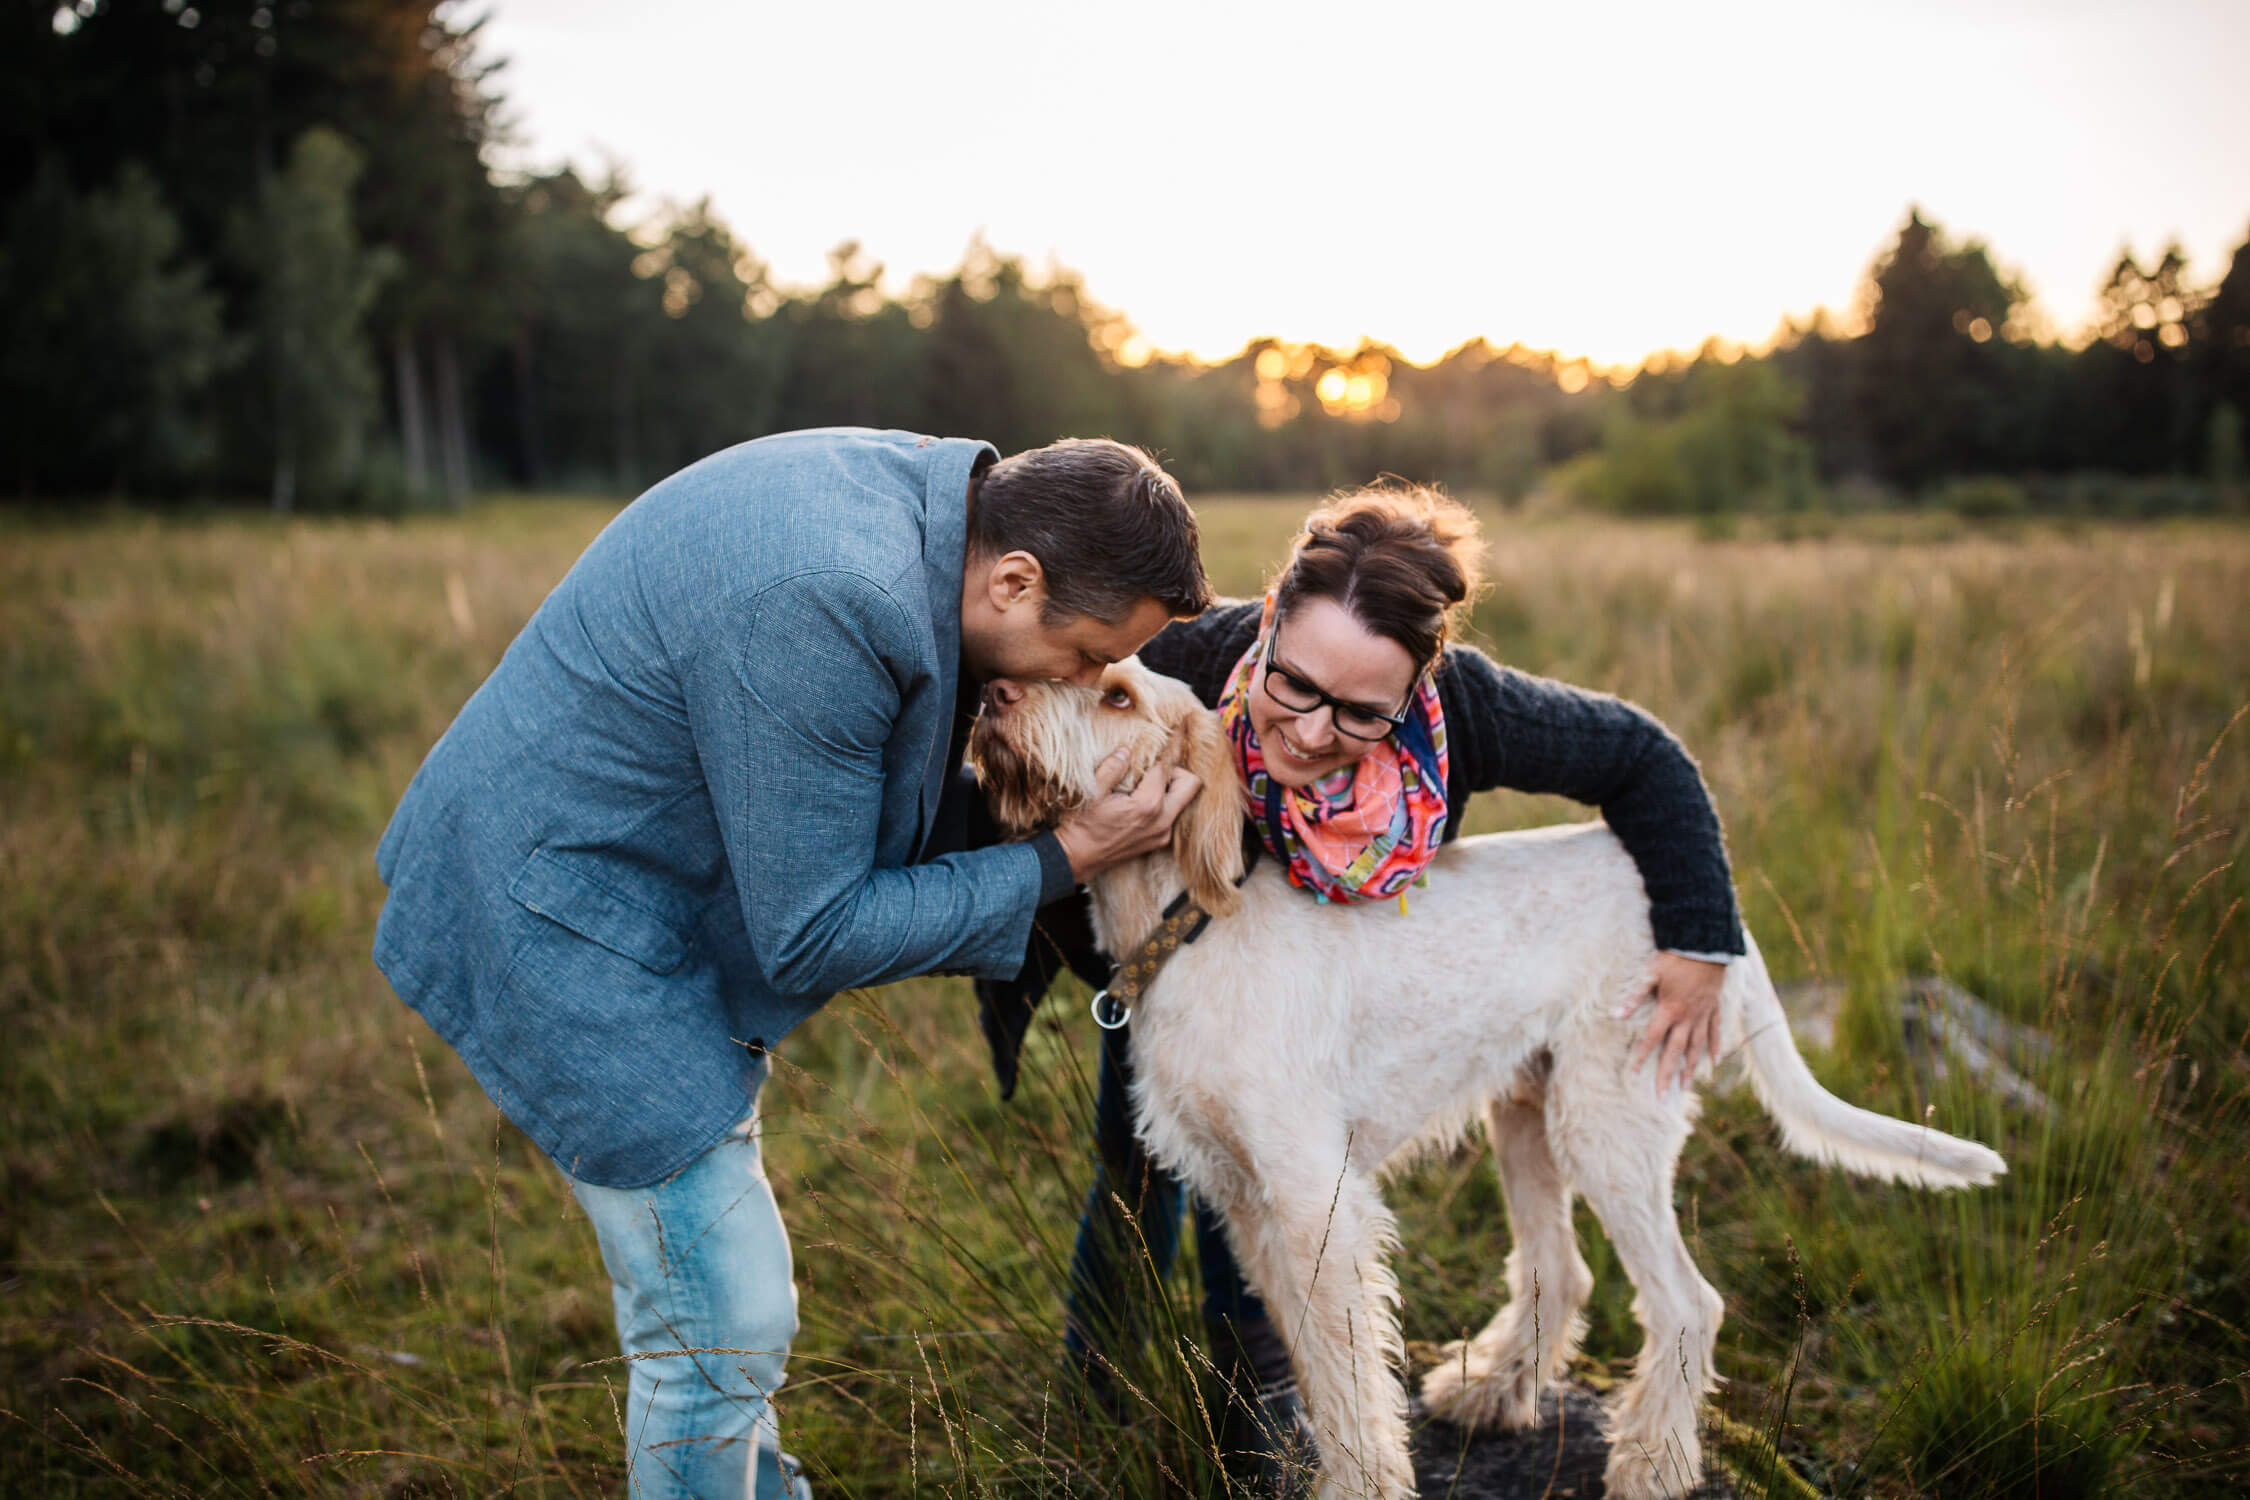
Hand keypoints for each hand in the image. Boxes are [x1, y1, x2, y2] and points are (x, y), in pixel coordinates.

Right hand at [1052, 748, 1200, 880]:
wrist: (1076, 857)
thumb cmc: (1082, 824)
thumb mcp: (1092, 790)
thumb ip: (1112, 767)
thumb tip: (1126, 751)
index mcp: (1148, 805)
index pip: (1163, 769)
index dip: (1151, 758)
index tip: (1139, 757)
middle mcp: (1162, 820)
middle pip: (1191, 784)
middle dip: (1176, 772)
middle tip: (1152, 770)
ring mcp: (1163, 834)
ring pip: (1183, 801)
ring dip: (1170, 789)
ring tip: (1144, 786)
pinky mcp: (1159, 842)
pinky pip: (1172, 815)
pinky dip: (1163, 805)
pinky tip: (1140, 803)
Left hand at [1617, 952, 1725, 1093]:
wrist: (1706, 944)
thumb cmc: (1675, 957)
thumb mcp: (1650, 973)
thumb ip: (1634, 996)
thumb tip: (1614, 1013)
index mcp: (1669, 1009)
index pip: (1652, 1038)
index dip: (1642, 1056)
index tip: (1634, 1073)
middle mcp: (1688, 1016)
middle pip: (1675, 1050)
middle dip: (1667, 1073)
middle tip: (1662, 1095)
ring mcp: (1704, 1014)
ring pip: (1697, 1046)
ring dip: (1691, 1067)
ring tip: (1685, 1086)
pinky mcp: (1715, 1008)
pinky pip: (1716, 1032)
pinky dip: (1716, 1047)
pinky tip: (1714, 1062)